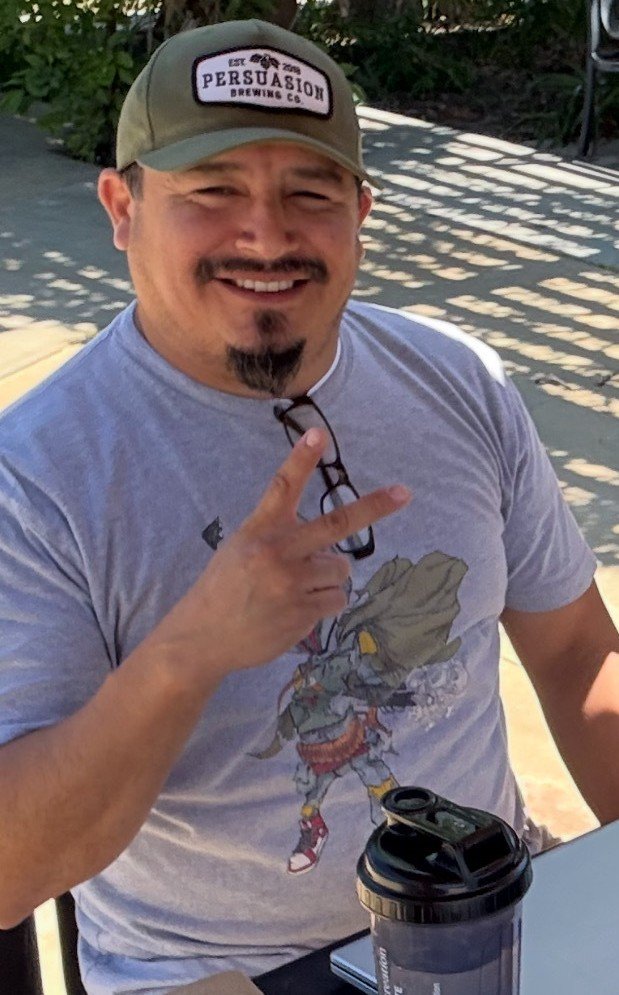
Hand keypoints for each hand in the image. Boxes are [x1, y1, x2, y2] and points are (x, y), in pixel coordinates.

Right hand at [154, 428, 410, 687]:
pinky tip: (296, 609)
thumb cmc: (225, 588)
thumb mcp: (241, 547)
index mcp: (260, 530)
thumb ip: (279, 536)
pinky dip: (325, 602)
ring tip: (296, 589)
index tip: (319, 433)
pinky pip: (336, 599)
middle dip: (374, 507)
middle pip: (335, 524)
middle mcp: (277, 552)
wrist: (202, 638)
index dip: (301, 459)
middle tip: (404, 493)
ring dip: (328, 577)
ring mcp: (291, 583)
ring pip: (340, 569)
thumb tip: (326, 537)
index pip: (282, 487)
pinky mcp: (302, 612)